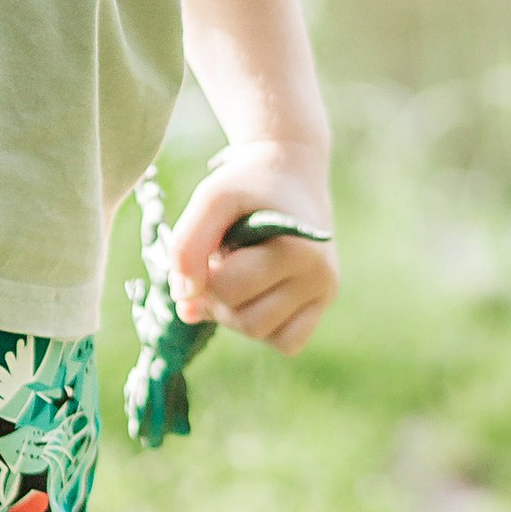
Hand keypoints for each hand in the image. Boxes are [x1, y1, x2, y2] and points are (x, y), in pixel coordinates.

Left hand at [168, 141, 337, 355]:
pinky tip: (253, 293)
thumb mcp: (211, 197)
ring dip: (236, 314)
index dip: (203, 278)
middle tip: (217, 264)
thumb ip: (188, 244)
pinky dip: (262, 326)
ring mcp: (325, 291)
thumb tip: (184, 298)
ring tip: (236, 274)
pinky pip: (288, 341)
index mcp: (297, 248)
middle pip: (250, 323)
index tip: (206, 251)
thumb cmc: (246, 184)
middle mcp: (320, 275)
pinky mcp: (322, 301)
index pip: (231, 291)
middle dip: (219, 300)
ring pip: (266, 336)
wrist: (288, 170)